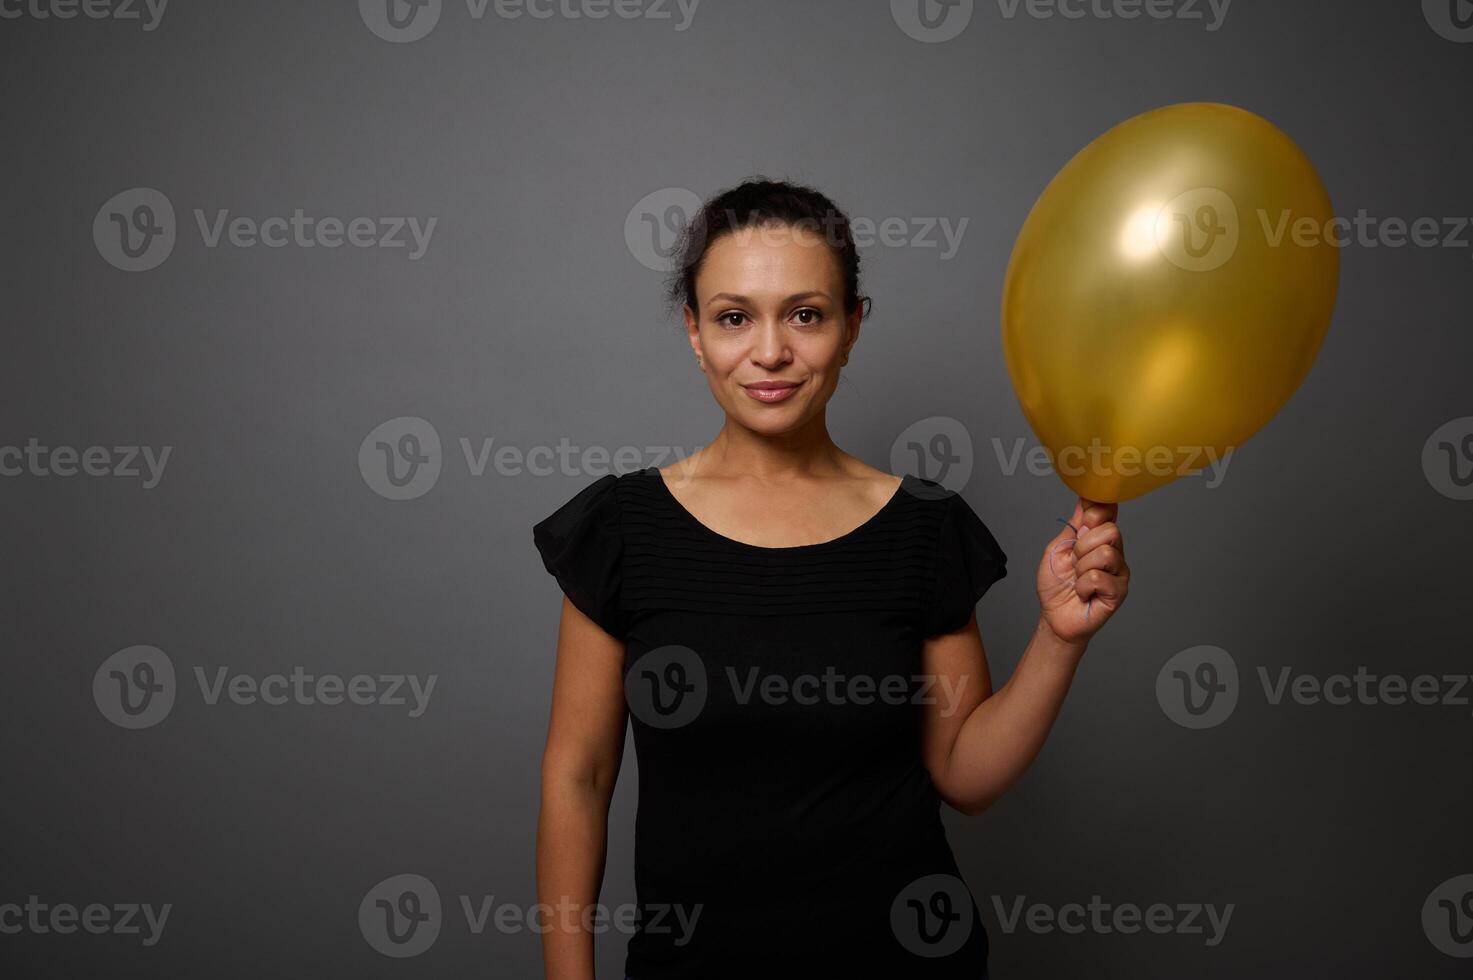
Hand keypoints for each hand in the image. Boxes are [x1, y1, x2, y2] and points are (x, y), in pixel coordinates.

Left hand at [1035, 497, 1129, 646]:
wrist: (1054, 616)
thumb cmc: (1056, 584)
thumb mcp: (1058, 549)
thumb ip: (1074, 525)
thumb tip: (1085, 497)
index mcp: (1099, 539)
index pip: (1109, 512)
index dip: (1096, 511)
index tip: (1083, 521)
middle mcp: (1114, 552)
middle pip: (1110, 530)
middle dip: (1082, 546)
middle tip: (1074, 563)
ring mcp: (1119, 572)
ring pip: (1105, 553)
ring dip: (1081, 567)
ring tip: (1078, 579)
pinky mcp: (1119, 591)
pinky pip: (1099, 577)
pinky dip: (1082, 586)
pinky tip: (1083, 593)